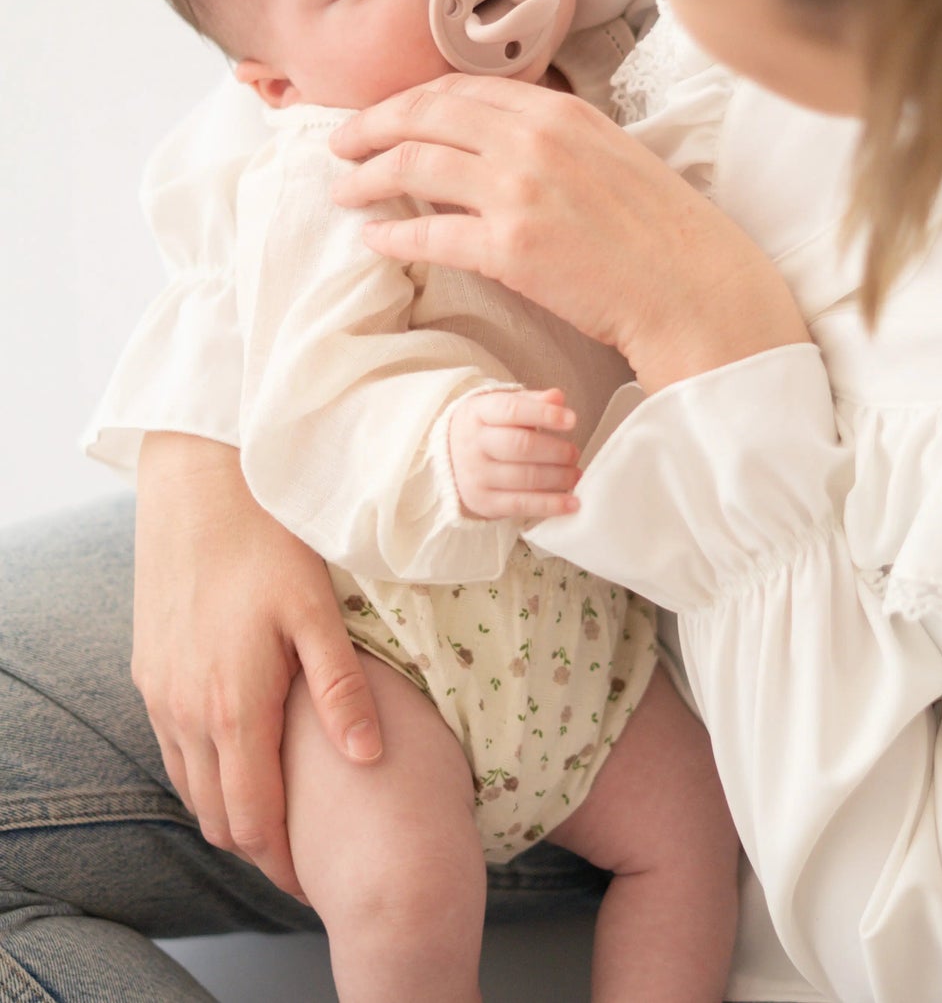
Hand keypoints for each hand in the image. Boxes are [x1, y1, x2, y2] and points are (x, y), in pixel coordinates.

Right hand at [132, 432, 382, 899]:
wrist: (199, 490)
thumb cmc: (270, 544)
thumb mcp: (318, 613)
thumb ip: (341, 690)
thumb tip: (368, 758)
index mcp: (233, 707)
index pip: (251, 817)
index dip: (282, 857)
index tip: (316, 873)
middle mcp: (185, 712)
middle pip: (216, 814)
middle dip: (257, 843)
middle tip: (302, 853)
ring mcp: (159, 694)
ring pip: (190, 785)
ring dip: (228, 808)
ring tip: (277, 814)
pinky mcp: (149, 672)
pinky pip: (172, 747)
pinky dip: (205, 771)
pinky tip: (241, 755)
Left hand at [330, 74, 809, 391]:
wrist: (694, 286)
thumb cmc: (662, 231)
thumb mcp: (612, 157)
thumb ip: (556, 140)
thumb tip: (500, 143)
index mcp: (560, 112)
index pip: (460, 89)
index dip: (408, 100)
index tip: (382, 115)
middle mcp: (534, 140)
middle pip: (424, 116)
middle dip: (369, 126)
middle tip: (339, 143)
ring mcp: (520, 190)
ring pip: (414, 166)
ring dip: (366, 177)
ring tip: (344, 190)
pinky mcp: (512, 247)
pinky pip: (429, 235)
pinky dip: (393, 236)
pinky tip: (376, 240)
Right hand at [450, 386, 581, 519]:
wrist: (451, 458)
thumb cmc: (490, 429)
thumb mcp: (504, 407)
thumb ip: (532, 402)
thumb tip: (557, 397)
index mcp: (479, 413)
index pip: (512, 410)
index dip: (544, 414)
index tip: (572, 420)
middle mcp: (474, 444)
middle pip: (521, 446)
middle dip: (556, 451)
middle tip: (574, 453)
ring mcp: (476, 475)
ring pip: (525, 477)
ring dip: (558, 477)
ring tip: (575, 473)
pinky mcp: (484, 502)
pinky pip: (522, 505)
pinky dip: (551, 505)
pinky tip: (572, 503)